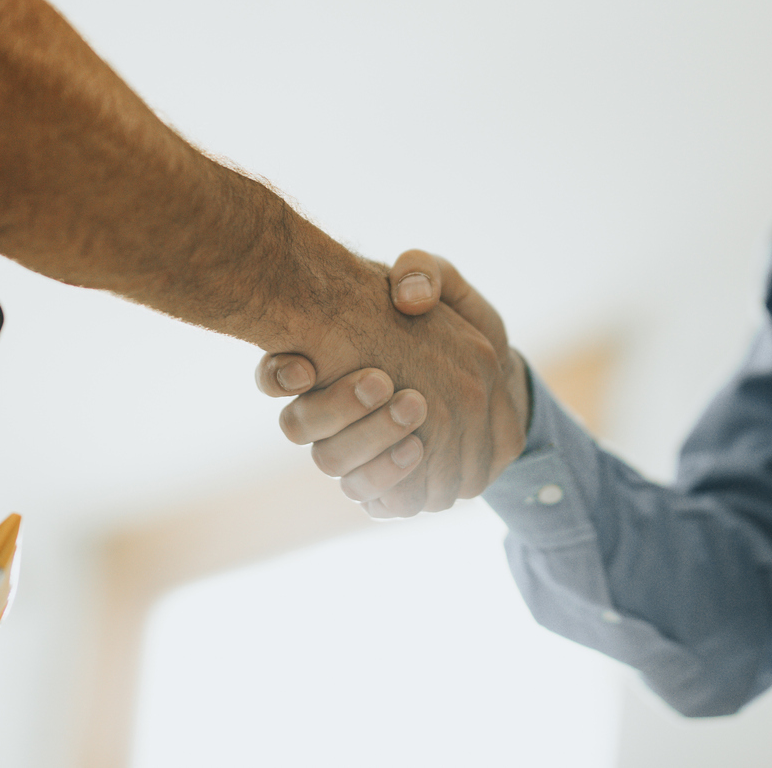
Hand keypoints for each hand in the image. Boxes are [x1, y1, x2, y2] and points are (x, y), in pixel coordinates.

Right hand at [257, 250, 529, 516]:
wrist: (497, 385)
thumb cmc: (456, 329)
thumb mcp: (446, 288)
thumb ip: (423, 273)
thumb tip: (406, 296)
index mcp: (325, 363)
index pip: (274, 373)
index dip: (278, 373)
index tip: (307, 365)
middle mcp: (327, 413)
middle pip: (299, 425)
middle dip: (338, 406)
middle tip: (384, 381)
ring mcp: (353, 454)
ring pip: (333, 464)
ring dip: (368, 441)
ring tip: (416, 409)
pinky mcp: (385, 488)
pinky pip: (371, 499)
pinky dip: (390, 479)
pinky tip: (418, 452)